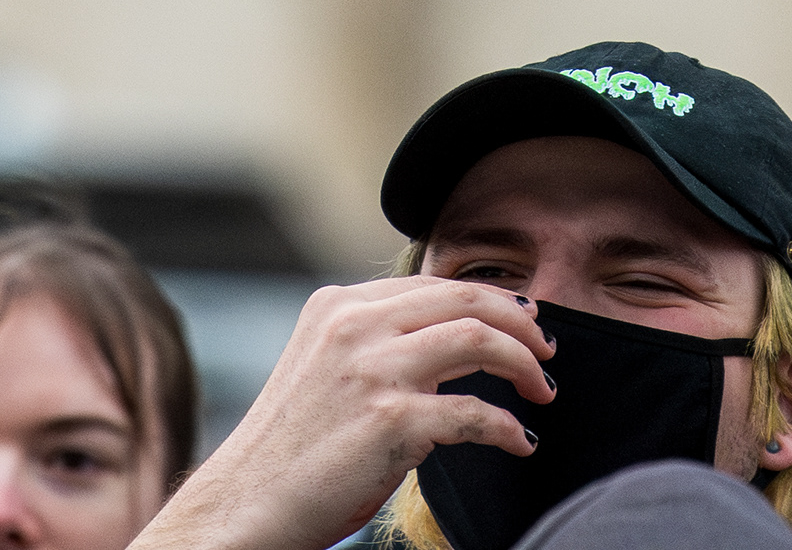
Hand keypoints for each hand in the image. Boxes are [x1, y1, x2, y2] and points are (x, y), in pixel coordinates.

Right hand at [141, 276, 550, 549]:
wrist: (246, 506)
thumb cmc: (290, 451)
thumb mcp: (324, 367)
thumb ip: (373, 341)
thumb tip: (449, 340)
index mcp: (338, 305)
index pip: (435, 284)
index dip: (490, 299)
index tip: (521, 322)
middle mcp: (354, 325)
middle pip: (465, 299)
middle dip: (519, 322)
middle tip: (546, 351)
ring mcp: (372, 370)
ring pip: (479, 340)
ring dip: (523, 365)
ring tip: (541, 391)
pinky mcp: (390, 420)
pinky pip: (474, 413)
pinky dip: (507, 427)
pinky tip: (519, 442)